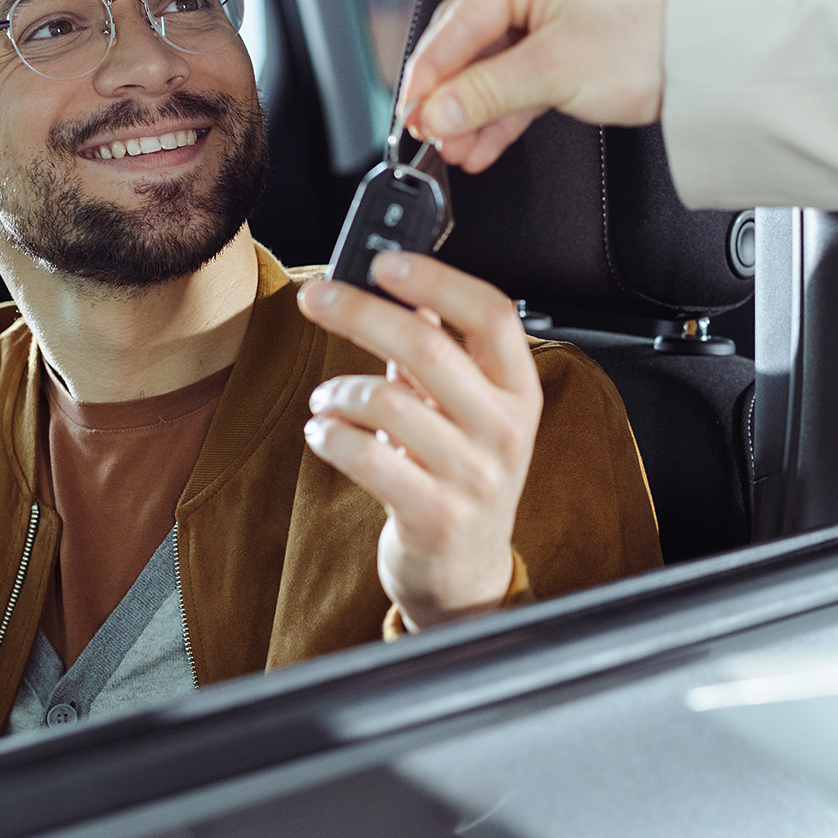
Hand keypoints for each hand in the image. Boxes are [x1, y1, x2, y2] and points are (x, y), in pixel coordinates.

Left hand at [297, 253, 542, 627]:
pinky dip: (330, 436)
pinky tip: (324, 434)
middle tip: (317, 298)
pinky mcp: (434, 515)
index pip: (492, 313)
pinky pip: (365, 456)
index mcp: (520, 391)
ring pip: (386, 402)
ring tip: (327, 401)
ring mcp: (473, 476)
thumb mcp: (466, 410)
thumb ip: (440, 351)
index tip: (385, 262)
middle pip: (428, 347)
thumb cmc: (460, 477)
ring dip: (337, 391)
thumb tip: (405, 286)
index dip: (437, 279)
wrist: (465, 574)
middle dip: (360, 313)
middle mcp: (505, 430)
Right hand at [399, 0, 671, 172]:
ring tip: (453, 150)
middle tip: (426, 132)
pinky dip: (501, 116)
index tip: (410, 109)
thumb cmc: (648, 45)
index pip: (459, 19)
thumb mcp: (553, 69)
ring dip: (473, 113)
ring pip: (495, 70)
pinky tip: (480, 145)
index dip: (430, 70)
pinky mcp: (569, 53)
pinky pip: (521, 85)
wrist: (707, 71)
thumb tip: (437, 113)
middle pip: (471, 44)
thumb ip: (486, 93)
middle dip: (450, 95)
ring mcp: (554, 19)